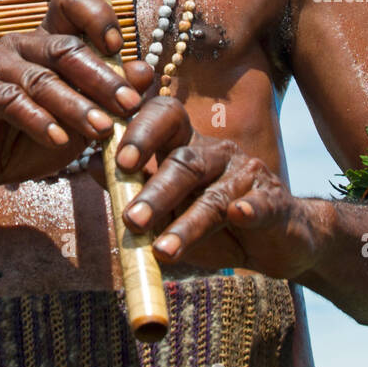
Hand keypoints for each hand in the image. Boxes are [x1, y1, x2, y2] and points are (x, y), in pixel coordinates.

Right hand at [0, 0, 153, 194]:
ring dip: (76, 106)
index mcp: (46, 42)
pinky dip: (39, 121)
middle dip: (102, 77)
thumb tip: (145, 71)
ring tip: (102, 130)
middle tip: (128, 104)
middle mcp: (20, 43)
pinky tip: (59, 139)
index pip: (69, 4)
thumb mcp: (76, 123)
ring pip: (43, 79)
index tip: (119, 45)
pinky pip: (11, 100)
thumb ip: (105, 98)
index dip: (96, 15)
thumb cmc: (27, 139)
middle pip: (65, 47)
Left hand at [112, 100, 322, 279]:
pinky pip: (260, 203)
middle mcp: (217, 151)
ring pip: (214, 196)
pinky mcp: (274, 201)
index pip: (165, 117)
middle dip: (156, 191)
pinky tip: (239, 216)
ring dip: (187, 223)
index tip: (120, 160)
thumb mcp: (171, 205)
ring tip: (163, 250)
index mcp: (188, 144)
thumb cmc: (213, 218)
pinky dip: (249, 209)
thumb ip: (135, 186)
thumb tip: (90, 165)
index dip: (142, 132)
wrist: (277, 237)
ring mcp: (247, 174)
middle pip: (184, 161)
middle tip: (131, 218)